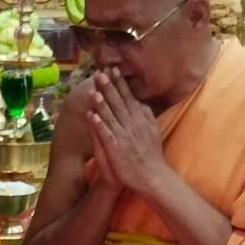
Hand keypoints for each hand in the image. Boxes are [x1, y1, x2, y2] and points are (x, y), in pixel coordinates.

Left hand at [86, 71, 171, 202]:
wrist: (151, 175)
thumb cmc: (150, 153)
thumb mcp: (152, 129)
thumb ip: (146, 114)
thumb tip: (141, 101)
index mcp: (140, 118)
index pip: (128, 97)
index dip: (119, 83)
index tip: (112, 69)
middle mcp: (132, 125)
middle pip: (119, 103)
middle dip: (109, 87)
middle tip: (100, 73)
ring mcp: (124, 137)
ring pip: (111, 117)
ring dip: (102, 103)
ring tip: (94, 90)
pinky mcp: (117, 149)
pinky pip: (106, 135)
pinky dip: (99, 125)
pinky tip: (92, 115)